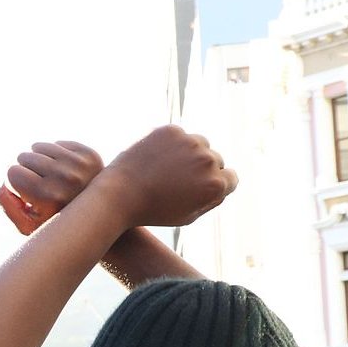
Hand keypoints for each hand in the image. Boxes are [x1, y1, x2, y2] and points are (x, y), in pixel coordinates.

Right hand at [0, 141, 103, 235]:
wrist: (99, 216)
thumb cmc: (58, 222)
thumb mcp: (28, 225)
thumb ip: (8, 207)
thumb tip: (3, 184)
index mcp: (48, 197)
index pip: (12, 172)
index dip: (15, 183)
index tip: (25, 193)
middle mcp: (65, 178)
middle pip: (23, 156)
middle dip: (25, 169)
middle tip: (38, 185)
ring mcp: (79, 164)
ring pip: (38, 146)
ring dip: (38, 160)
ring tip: (48, 177)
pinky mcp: (88, 154)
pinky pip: (57, 143)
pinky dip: (55, 155)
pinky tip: (62, 171)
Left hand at [102, 126, 237, 229]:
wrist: (117, 196)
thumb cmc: (151, 211)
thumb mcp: (188, 215)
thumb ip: (212, 198)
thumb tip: (226, 180)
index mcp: (215, 185)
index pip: (231, 178)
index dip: (213, 185)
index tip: (196, 189)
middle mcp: (207, 161)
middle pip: (216, 160)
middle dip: (202, 169)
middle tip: (175, 180)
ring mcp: (189, 142)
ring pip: (199, 144)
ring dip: (189, 153)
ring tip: (165, 169)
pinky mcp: (171, 131)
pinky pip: (179, 136)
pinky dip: (170, 144)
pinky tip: (155, 158)